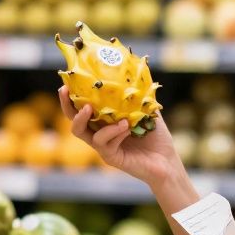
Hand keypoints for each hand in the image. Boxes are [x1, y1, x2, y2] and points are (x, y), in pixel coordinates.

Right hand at [58, 86, 184, 186]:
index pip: (82, 109)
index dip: (71, 98)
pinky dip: (114, 132)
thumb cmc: (157, 137)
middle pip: (74, 122)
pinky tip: (127, 127)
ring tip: (107, 113)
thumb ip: (137, 96)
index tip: (67, 84)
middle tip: (67, 92)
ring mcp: (103, 147)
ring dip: (91, 119)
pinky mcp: (110, 157)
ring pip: (82, 133)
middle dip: (67, 106)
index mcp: (104, 123)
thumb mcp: (146, 111)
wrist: (167, 161)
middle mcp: (100, 135)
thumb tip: (134, 73)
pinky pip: (104, 143)